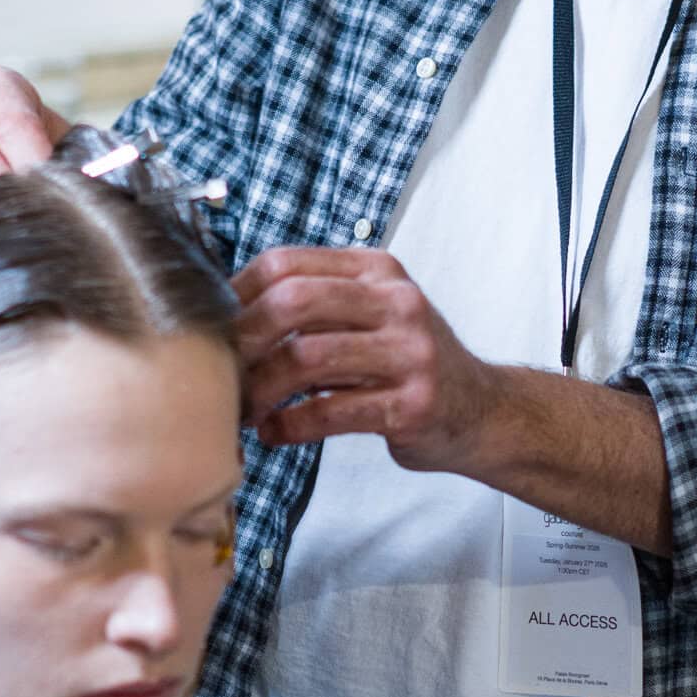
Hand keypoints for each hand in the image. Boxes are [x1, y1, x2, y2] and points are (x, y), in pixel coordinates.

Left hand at [235, 248, 503, 471]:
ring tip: (244, 409)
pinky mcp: (412, 404)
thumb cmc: (407, 364)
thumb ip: (315, 306)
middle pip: (293, 301)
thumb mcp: (370, 315)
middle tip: (221, 371)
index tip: (214, 328)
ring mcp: (410, 352)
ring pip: (307, 358)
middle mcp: (397, 302)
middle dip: (244, 339)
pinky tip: (274, 433)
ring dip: (261, 388)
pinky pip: (331, 412)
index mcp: (377, 270)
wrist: (482, 411)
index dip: (237, 295)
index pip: (287, 263)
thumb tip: (226, 315)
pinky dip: (290, 426)